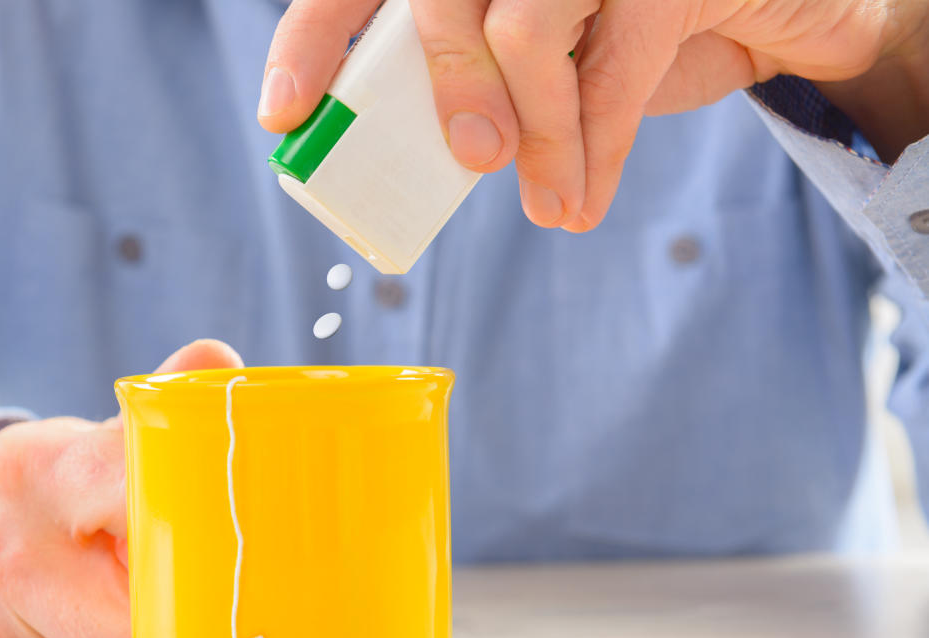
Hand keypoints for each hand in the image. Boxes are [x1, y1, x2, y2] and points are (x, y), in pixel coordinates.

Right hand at [0, 339, 244, 637]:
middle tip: (262, 603)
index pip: (133, 493)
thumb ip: (158, 403)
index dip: (201, 522)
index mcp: (32, 470)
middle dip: (202, 612)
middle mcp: (3, 551)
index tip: (256, 535)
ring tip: (222, 623)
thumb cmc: (45, 489)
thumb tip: (217, 364)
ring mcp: (4, 627)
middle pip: (140, 611)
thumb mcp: (89, 436)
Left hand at [259, 0, 928, 229]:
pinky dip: (594, 150)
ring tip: (554, 204)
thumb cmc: (631, 36)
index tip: (282, 113)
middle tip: (475, 161)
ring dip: (539, 136)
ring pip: (524, 30)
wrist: (768, 10)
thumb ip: (477, 86)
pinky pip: (612, 66)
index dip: (312, 39)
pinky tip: (582, 201)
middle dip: (451, 90)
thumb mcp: (542, 64)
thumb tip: (431, 157)